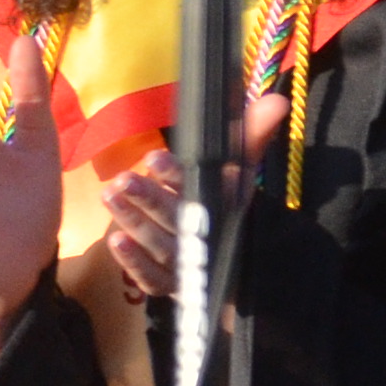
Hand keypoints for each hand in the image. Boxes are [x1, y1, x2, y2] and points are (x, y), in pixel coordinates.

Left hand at [88, 95, 284, 307]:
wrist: (234, 261)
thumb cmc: (224, 204)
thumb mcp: (237, 170)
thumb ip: (250, 135)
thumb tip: (276, 100)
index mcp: (224, 204)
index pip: (204, 189)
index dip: (177, 176)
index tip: (155, 158)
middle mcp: (207, 234)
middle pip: (178, 219)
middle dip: (151, 200)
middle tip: (123, 180)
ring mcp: (189, 263)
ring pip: (161, 245)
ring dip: (134, 221)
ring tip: (109, 196)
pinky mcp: (171, 285)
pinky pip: (152, 278)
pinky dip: (134, 263)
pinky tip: (114, 241)